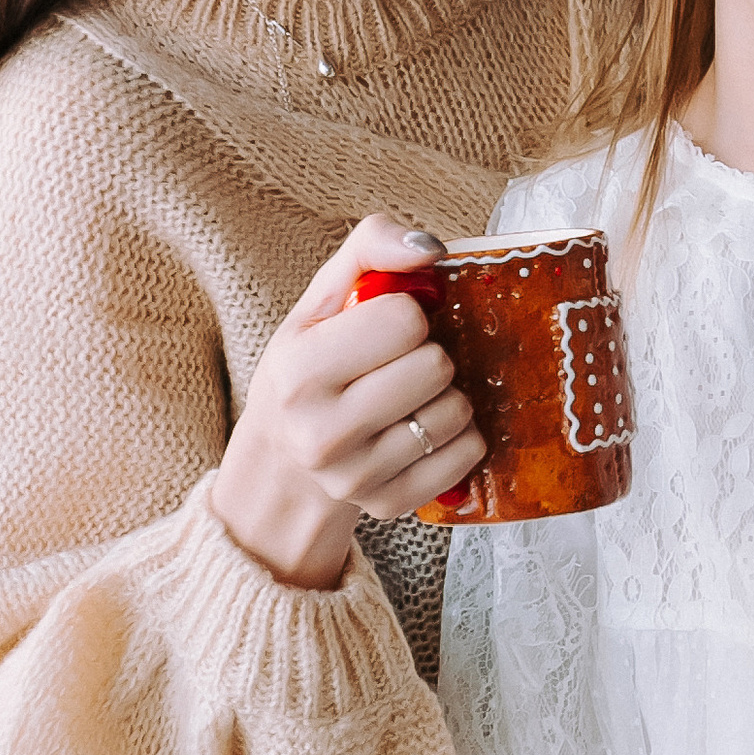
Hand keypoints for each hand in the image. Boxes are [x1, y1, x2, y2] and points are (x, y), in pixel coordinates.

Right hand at [210, 216, 483, 589]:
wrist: (285, 460)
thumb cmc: (312, 364)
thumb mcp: (323, 298)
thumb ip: (371, 247)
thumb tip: (431, 249)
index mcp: (298, 372)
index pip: (404, 321)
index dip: (406, 315)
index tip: (383, 329)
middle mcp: (320, 434)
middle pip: (437, 367)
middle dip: (428, 355)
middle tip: (397, 365)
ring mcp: (355, 478)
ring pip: (456, 412)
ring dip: (444, 395)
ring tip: (407, 398)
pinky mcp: (389, 506)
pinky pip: (468, 453)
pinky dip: (457, 436)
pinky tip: (420, 430)